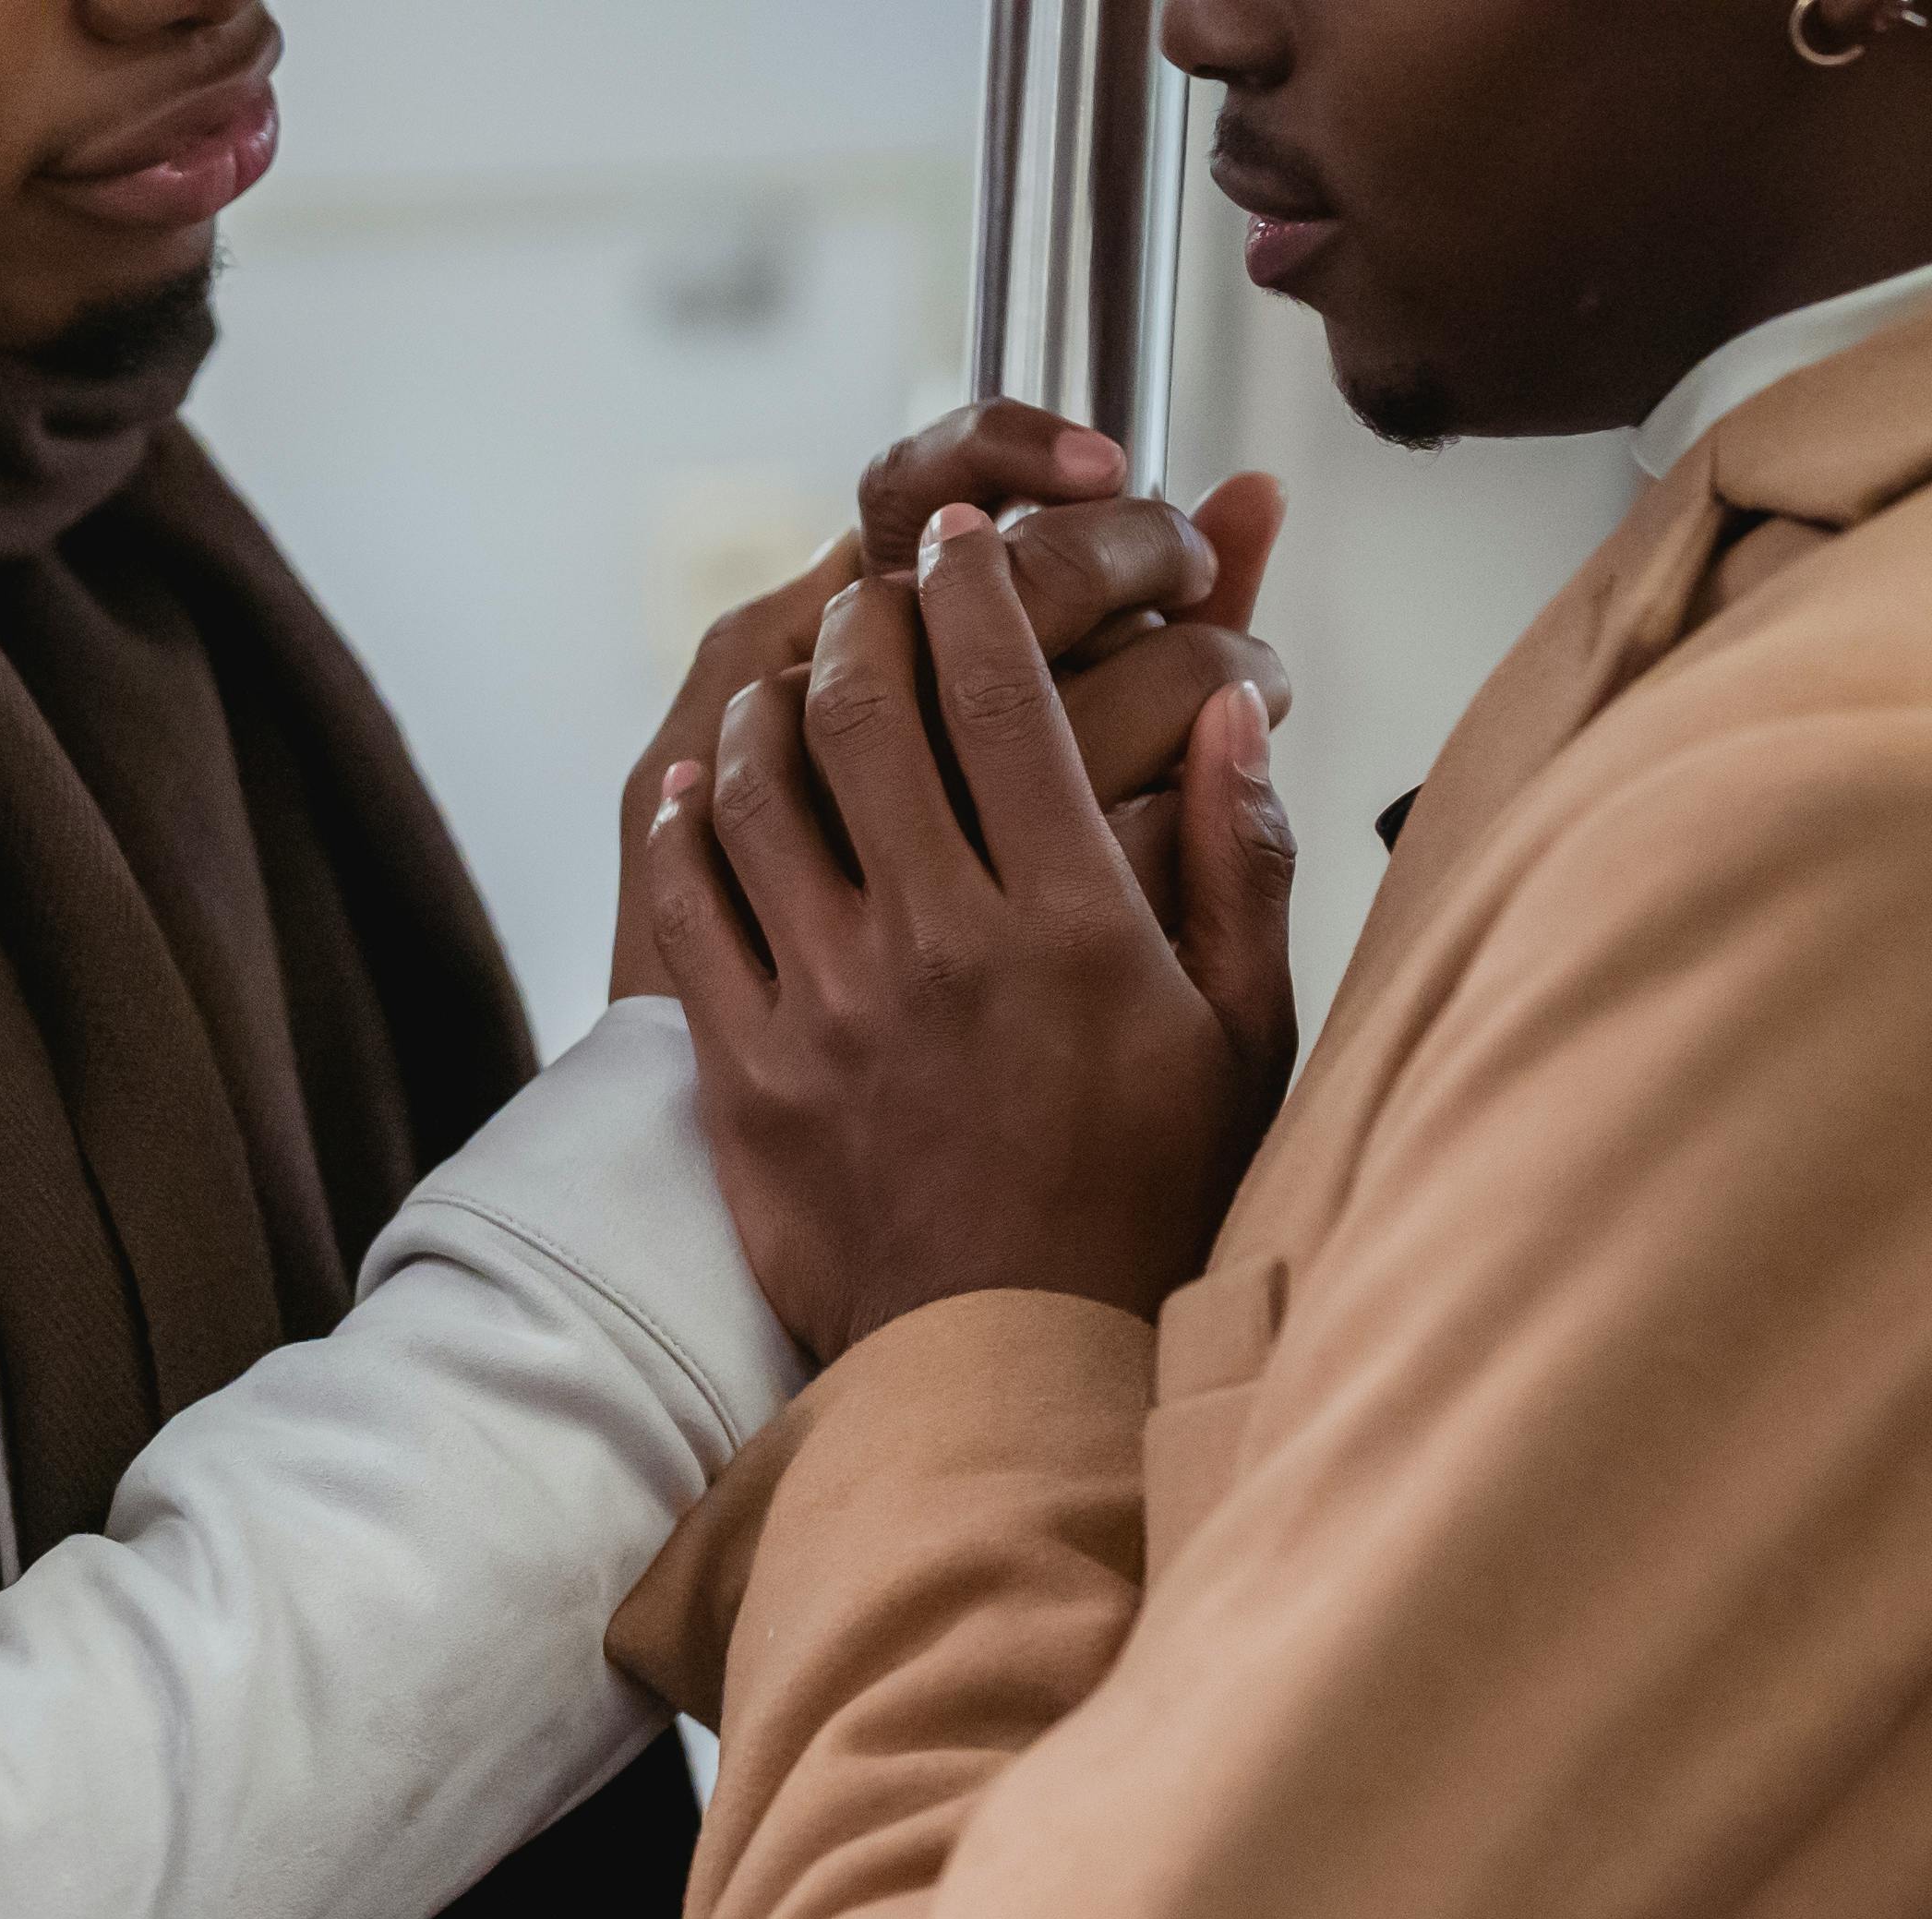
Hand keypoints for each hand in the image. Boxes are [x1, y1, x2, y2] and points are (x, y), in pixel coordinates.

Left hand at [643, 500, 1301, 1362]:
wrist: (1011, 1363)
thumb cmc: (1142, 1202)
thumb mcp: (1242, 1034)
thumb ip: (1240, 860)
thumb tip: (1239, 705)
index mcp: (1071, 920)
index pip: (1005, 693)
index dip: (974, 590)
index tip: (962, 543)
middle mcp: (938, 942)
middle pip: (867, 711)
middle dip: (864, 619)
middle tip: (869, 590)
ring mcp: (827, 1005)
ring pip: (762, 792)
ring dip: (768, 707)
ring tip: (787, 675)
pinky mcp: (744, 1071)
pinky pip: (690, 909)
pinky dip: (689, 826)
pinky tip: (701, 787)